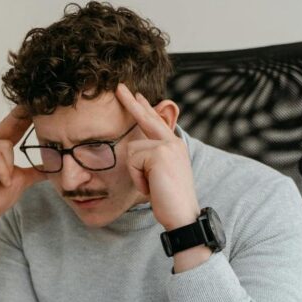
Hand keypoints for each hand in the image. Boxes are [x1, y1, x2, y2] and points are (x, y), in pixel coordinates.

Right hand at [0, 106, 45, 270]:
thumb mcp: (21, 180)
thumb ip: (35, 171)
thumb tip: (54, 165)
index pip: (13, 128)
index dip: (24, 116)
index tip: (36, 103)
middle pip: (8, 128)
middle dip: (20, 117)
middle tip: (31, 104)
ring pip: (4, 146)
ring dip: (10, 167)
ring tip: (6, 181)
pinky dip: (2, 171)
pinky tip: (2, 182)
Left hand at [116, 83, 200, 230]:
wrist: (183, 215)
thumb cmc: (169, 200)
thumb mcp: (160, 175)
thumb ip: (152, 159)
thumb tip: (135, 149)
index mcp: (174, 146)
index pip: (156, 122)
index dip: (145, 108)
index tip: (136, 95)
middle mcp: (173, 142)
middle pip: (147, 117)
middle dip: (131, 102)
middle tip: (118, 86)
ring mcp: (168, 145)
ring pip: (132, 150)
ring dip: (136, 173)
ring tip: (151, 186)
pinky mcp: (159, 153)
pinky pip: (133, 161)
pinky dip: (137, 178)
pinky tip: (151, 187)